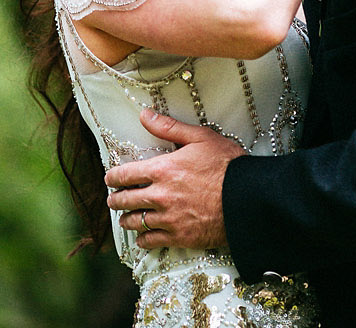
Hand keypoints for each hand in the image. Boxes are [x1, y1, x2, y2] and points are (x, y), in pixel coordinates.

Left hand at [104, 111, 244, 249]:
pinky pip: (149, 242)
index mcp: (162, 169)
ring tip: (125, 217)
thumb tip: (144, 115)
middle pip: (125, 200)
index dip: (113, 177)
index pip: (125, 174)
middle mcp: (160, 196)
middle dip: (115, 199)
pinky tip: (142, 236)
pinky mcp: (177, 237)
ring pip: (134, 222)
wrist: (245, 198)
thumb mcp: (200, 137)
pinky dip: (142, 239)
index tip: (110, 178)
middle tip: (113, 199)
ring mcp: (167, 219)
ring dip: (126, 219)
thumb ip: (169, 127)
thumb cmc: (226, 164)